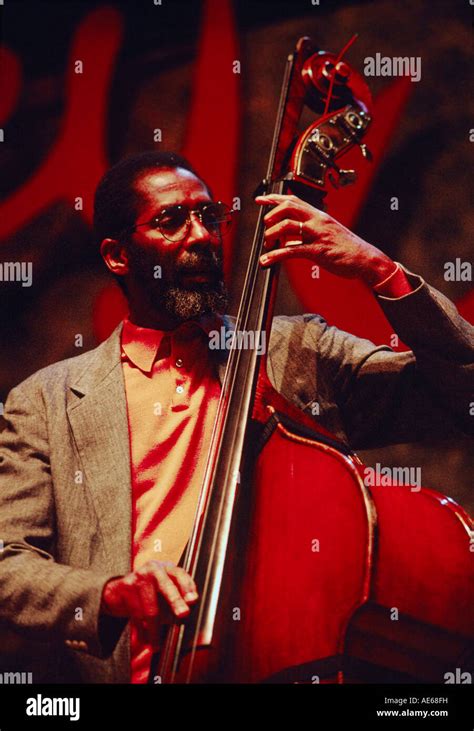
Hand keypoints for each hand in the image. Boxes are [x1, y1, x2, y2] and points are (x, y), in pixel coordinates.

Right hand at [100, 560, 197, 647]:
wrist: (118, 591)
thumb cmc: (149, 592)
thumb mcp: (166, 591)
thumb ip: (179, 597)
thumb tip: (191, 605)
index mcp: (168, 568)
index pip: (181, 575)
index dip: (188, 588)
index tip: (193, 601)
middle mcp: (154, 569)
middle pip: (166, 586)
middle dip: (175, 601)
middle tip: (183, 614)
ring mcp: (139, 578)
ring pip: (150, 609)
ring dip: (154, 630)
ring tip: (157, 644)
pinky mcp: (126, 589)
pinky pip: (136, 615)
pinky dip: (141, 632)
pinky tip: (144, 641)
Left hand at [255, 193, 396, 286]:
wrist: (365, 259)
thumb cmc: (347, 248)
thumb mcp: (326, 235)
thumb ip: (306, 236)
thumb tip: (287, 242)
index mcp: (319, 216)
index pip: (294, 200)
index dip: (274, 198)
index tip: (260, 200)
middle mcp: (317, 221)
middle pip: (288, 207)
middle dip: (271, 214)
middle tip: (265, 225)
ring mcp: (317, 235)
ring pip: (287, 226)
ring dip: (271, 234)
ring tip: (267, 244)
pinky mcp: (317, 251)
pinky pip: (291, 251)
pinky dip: (275, 255)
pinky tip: (267, 260)